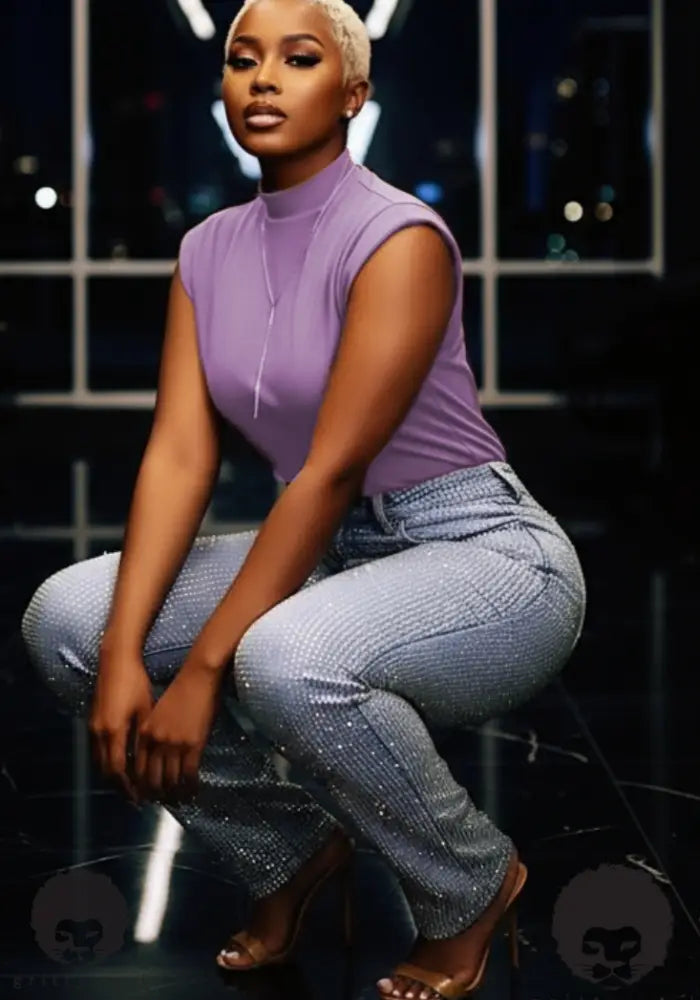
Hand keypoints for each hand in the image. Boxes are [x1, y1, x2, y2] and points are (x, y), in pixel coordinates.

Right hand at [89, 651, 154, 804]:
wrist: (116, 661)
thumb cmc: (135, 683)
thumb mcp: (145, 710)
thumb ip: (144, 737)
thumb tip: (150, 762)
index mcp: (113, 731)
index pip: (118, 770)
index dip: (128, 786)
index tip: (139, 797)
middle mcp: (99, 732)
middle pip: (105, 770)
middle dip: (119, 786)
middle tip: (134, 796)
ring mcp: (93, 727)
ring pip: (99, 761)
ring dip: (112, 775)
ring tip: (128, 785)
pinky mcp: (92, 721)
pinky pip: (97, 750)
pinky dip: (107, 761)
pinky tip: (120, 763)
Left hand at [133, 662, 221, 803]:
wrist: (198, 677)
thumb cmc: (180, 691)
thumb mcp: (158, 713)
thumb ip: (154, 734)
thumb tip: (156, 756)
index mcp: (145, 733)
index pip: (138, 769)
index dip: (141, 787)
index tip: (146, 795)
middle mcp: (156, 741)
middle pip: (151, 779)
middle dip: (155, 796)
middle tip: (162, 803)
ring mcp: (174, 744)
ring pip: (170, 781)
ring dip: (173, 795)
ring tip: (178, 802)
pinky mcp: (192, 745)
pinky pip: (188, 775)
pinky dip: (190, 788)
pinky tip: (193, 792)